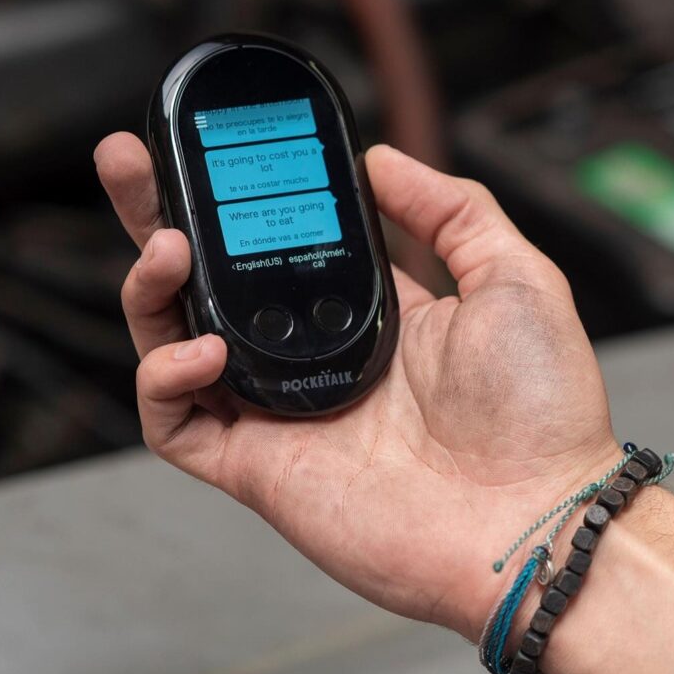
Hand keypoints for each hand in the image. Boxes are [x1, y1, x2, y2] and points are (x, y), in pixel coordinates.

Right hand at [94, 134, 621, 640]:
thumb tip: (381, 160)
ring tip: (167, 245)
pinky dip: (166, 379)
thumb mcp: (514, 279)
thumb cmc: (542, 413)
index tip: (220, 152)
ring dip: (152, 289)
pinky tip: (203, 348)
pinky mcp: (260, 468)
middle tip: (131, 161)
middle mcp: (318, 358)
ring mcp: (285, 412)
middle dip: (162, 220)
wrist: (537, 521)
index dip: (246, 200)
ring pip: (177, 343)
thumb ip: (453, 211)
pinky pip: (175, 423)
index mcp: (371, 314)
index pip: (284, 245)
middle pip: (215, 281)